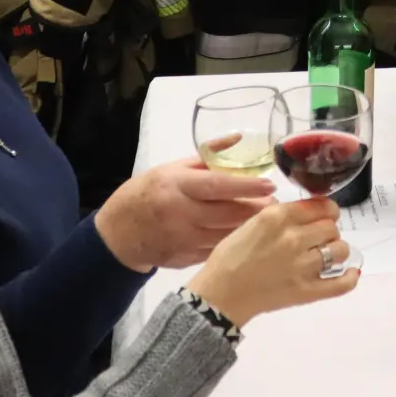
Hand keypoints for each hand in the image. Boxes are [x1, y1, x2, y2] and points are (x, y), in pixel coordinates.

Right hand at [95, 156, 276, 271]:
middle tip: (277, 204)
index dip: (247, 187)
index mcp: (178, 186)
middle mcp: (182, 214)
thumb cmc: (147, 193)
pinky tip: (247, 237)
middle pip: (229, 214)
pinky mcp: (186, 258)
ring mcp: (184, 239)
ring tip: (268, 219)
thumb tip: (238, 138)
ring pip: (227, 235)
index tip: (270, 185)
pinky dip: (235, 244)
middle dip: (257, 210)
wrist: (118, 233)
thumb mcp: (171, 168)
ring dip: (251, 228)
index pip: (218, 186)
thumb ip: (207, 157)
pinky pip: (218, 251)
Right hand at [184, 198, 359, 326]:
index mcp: (277, 218)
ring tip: (327, 255)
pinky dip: (351, 277)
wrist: (220, 295)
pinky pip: (342, 284)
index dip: (326, 210)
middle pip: (332, 227)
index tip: (325, 215)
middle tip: (319, 238)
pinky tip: (351, 273)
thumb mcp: (250, 224)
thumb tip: (306, 212)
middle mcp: (294, 238)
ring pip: (341, 250)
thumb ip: (279, 215)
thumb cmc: (229, 258)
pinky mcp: (307, 291)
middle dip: (328, 230)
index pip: (319, 206)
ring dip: (336, 250)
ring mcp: (303, 266)